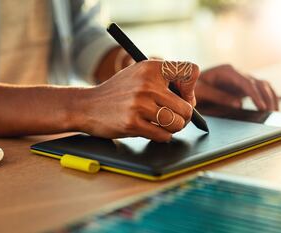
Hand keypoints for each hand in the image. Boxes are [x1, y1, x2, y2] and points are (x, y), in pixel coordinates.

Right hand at [78, 60, 199, 141]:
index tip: (182, 97)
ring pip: (177, 123)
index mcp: (152, 67)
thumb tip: (192, 102)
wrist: (87, 105)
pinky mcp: (132, 123)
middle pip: (187, 107)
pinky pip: (163, 136)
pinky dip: (161, 136)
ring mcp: (139, 104)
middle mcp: (147, 83)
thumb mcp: (140, 74)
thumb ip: (165, 81)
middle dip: (183, 117)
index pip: (191, 72)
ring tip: (161, 124)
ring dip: (172, 128)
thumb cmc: (119, 92)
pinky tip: (150, 129)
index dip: (191, 89)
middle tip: (172, 116)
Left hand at [195, 64, 277, 110]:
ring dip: (270, 98)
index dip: (255, 95)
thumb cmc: (193, 86)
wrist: (188, 83)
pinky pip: (259, 90)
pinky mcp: (242, 87)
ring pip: (262, 85)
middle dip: (266, 98)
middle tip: (270, 113)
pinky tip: (272, 109)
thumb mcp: (202, 92)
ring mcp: (241, 79)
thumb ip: (219, 97)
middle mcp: (236, 73)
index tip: (261, 106)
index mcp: (227, 71)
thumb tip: (238, 104)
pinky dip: (267, 98)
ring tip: (274, 113)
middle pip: (258, 83)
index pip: (246, 82)